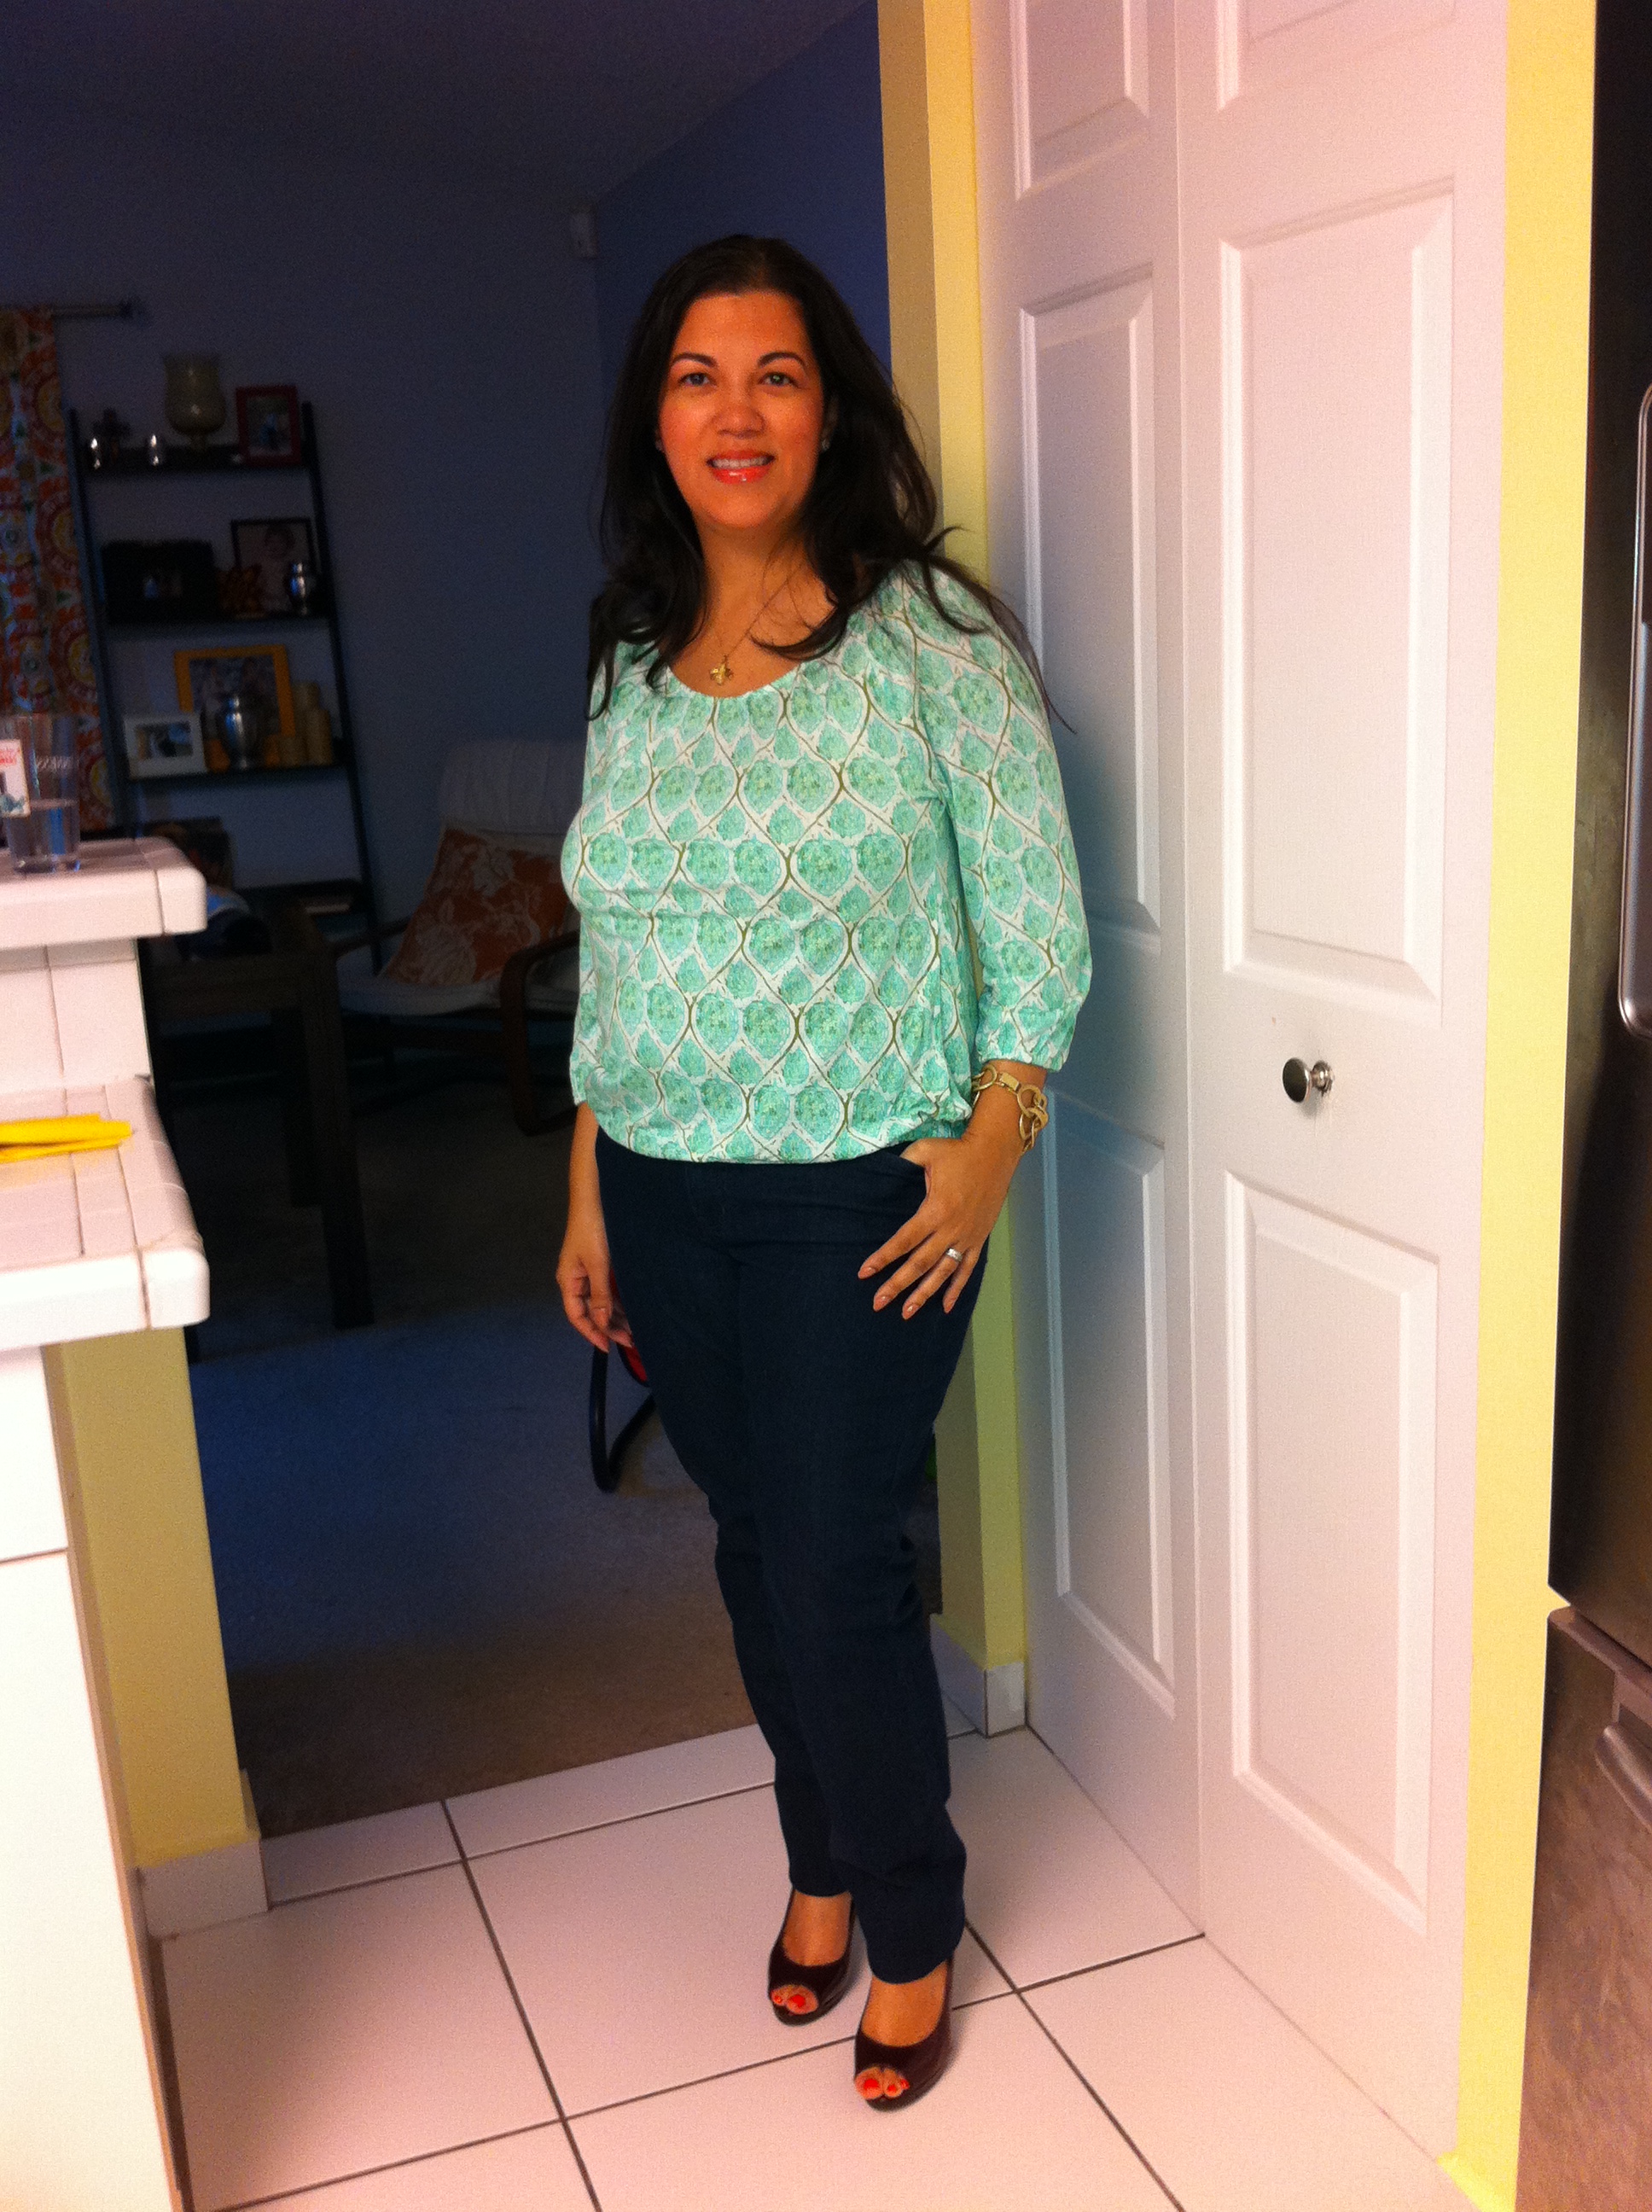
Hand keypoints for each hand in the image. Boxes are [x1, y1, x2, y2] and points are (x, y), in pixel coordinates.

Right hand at [557, 1105, 634, 1352]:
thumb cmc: (593, 1227)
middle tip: (632, 1341)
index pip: (576, 1315)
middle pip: (591, 1310)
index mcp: (569, 1279)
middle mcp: (577, 1277)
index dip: (591, 1333)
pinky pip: (609, 1287)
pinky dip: (619, 1299)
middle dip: (609, 1326)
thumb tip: (600, 1323)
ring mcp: (590, 1269)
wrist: (596, 1194)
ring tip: (637, 1329)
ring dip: (616, 1314)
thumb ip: (599, 1294)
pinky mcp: (601, 1261)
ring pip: (601, 1300)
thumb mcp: (598, 1263)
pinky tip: (634, 1308)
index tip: (608, 1347)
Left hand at [859, 1119, 1021, 1321]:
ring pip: (943, 1273)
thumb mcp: (925, 1151)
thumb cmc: (957, 1152)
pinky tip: (946, 1307)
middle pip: (920, 1263)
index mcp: (936, 1209)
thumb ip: (902, 1164)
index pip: (904, 1240)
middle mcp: (951, 1229)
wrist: (995, 1153)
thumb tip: (882, 1174)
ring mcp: (967, 1237)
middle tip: (878, 1303)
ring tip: (907, 1313)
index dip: (883, 1257)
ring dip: (924, 1294)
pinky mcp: (979, 1239)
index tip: (865, 1273)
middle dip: (898, 1285)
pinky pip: (967, 1270)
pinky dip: (957, 1289)